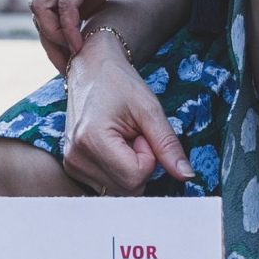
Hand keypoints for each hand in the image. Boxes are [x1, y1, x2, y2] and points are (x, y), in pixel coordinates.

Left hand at [30, 0, 162, 69]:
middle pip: (37, 11)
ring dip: (51, 38)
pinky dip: (67, 26)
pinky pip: (65, 3)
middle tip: (65, 67)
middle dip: (48, 42)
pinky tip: (78, 44)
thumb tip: (89, 13)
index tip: (69, 57)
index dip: (54, 35)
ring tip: (69, 58)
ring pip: (41, 8)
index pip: (47, 8)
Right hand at [59, 32, 194, 192]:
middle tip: (133, 136)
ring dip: (129, 168)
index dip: (149, 157)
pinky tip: (113, 147)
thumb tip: (186, 176)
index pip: (136, 177)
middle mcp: (76, 158)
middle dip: (140, 165)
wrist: (90, 68)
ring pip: (119, 190)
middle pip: (128, 189)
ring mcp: (72, 164)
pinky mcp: (73, 167)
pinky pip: (108, 185)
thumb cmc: (118, 82)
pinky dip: (118, 170)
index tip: (141, 133)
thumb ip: (168, 145)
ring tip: (121, 138)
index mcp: (91, 140)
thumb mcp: (149, 109)